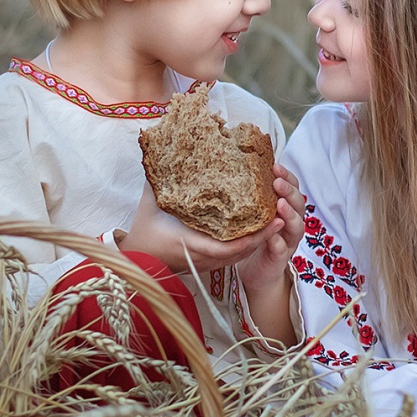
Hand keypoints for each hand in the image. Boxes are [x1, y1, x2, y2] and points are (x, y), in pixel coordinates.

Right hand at [120, 176, 276, 273]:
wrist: (135, 259)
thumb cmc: (142, 230)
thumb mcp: (150, 202)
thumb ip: (160, 179)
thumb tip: (166, 151)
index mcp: (190, 242)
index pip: (228, 247)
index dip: (251, 238)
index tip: (271, 223)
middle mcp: (201, 257)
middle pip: (240, 253)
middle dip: (262, 238)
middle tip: (281, 218)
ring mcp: (205, 264)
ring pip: (238, 257)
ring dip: (257, 242)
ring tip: (276, 222)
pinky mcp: (205, 265)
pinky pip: (231, 258)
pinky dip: (245, 246)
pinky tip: (257, 232)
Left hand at [235, 164, 306, 291]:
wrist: (256, 272)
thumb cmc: (254, 238)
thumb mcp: (254, 215)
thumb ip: (253, 198)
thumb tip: (236, 169)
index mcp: (286, 209)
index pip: (293, 188)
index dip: (287, 177)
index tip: (275, 165)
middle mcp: (291, 223)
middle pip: (299, 204)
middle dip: (289, 192)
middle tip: (277, 183)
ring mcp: (288, 241)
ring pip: (297, 226)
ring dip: (290, 214)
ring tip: (280, 204)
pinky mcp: (280, 258)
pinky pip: (283, 248)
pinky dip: (278, 241)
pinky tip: (272, 235)